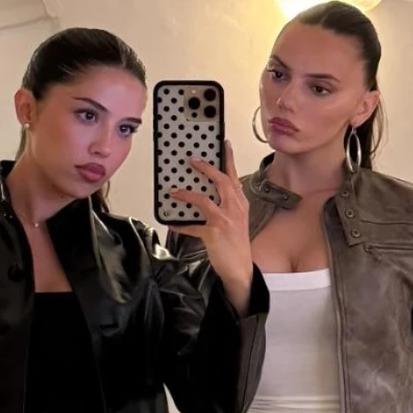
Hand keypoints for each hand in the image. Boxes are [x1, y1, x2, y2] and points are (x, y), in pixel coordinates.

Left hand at [170, 143, 252, 313]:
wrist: (240, 268)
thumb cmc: (236, 243)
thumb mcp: (236, 220)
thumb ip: (224, 205)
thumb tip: (205, 195)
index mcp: (240, 203)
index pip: (234, 176)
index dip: (228, 159)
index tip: (224, 144)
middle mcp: (235, 209)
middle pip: (221, 181)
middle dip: (206, 168)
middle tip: (192, 160)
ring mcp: (225, 221)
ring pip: (205, 200)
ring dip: (187, 194)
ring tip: (174, 191)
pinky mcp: (213, 234)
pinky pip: (192, 227)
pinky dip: (181, 225)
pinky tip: (171, 223)